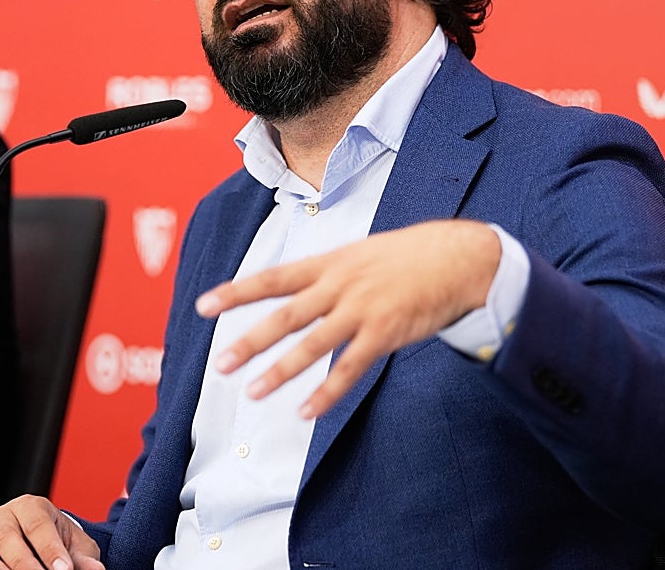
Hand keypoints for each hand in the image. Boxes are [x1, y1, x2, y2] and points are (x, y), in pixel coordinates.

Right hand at [0, 495, 103, 569]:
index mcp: (31, 506)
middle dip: (24, 563)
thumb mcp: (75, 547)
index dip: (50, 549)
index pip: (38, 526)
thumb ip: (83, 558)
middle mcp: (1, 516)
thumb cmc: (57, 543)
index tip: (63, 569)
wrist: (37, 545)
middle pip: (7, 537)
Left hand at [194, 219, 499, 417]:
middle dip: (251, 340)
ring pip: (314, 345)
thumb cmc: (411, 256)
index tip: (204, 305)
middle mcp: (341, 285)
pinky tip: (305, 411)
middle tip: (219, 364)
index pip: (275, 278)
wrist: (460, 257)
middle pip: (286, 315)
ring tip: (254, 393)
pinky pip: (351, 368)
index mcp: (331, 262)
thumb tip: (300, 286)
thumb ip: (330, 271)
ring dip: (281, 370)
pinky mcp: (386, 333)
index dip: (238, 291)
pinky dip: (327, 392)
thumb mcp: (363, 252)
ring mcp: (363, 309)